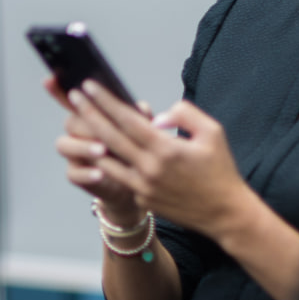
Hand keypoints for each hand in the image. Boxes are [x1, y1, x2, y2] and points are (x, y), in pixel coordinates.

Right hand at [45, 76, 146, 219]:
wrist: (140, 184)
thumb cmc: (138, 151)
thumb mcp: (142, 132)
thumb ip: (140, 118)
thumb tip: (142, 107)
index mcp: (90, 117)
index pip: (72, 100)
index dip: (57, 90)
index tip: (50, 79)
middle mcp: (77, 133)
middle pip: (70, 121)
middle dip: (84, 123)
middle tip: (102, 127)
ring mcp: (74, 154)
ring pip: (64, 145)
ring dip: (82, 146)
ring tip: (102, 150)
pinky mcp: (76, 175)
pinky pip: (73, 173)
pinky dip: (87, 173)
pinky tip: (101, 174)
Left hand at [70, 80, 253, 236]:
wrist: (225, 213)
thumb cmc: (220, 169)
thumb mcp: (213, 132)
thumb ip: (184, 114)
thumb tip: (156, 116)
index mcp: (166, 149)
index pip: (127, 120)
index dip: (106, 101)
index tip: (89, 86)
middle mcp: (150, 168)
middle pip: (110, 136)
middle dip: (88, 113)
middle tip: (73, 96)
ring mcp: (143, 186)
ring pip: (106, 159)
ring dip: (90, 139)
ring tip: (77, 120)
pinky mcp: (142, 198)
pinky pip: (119, 176)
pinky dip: (106, 161)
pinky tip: (95, 147)